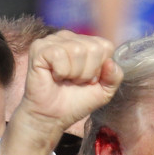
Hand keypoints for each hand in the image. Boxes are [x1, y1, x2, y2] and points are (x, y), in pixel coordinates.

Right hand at [0, 32, 121, 154]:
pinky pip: (59, 55)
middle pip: (94, 48)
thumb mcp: (104, 91)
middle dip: (88, 72)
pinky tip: (54, 76)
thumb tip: (110, 63)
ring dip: (74, 73)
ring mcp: (53, 40)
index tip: (89, 80)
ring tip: (65, 80)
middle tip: (75, 81)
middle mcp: (69, 37)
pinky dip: (60, 72)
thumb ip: (115, 77)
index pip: (106, 46)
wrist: (52, 117)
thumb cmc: (75, 102)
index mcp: (85, 43)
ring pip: (77, 50)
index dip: (100, 68)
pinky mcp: (39, 48)